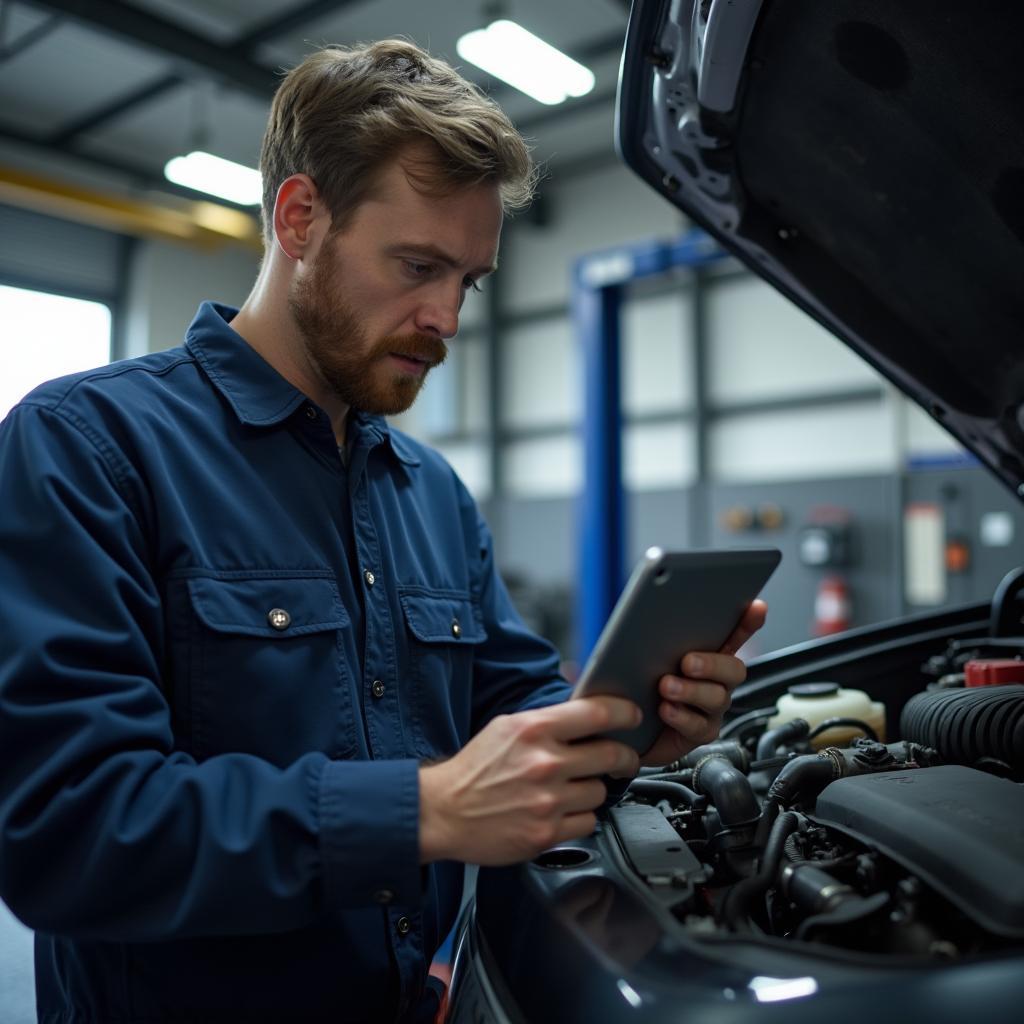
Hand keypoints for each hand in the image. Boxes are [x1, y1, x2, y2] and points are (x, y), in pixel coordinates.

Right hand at [419, 696, 640, 865]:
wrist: (443, 812)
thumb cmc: (474, 769)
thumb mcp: (507, 727)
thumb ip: (546, 721)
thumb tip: (584, 714)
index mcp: (534, 730)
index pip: (597, 714)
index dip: (625, 712)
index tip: (633, 716)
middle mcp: (545, 763)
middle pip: (611, 754)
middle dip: (623, 757)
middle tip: (622, 759)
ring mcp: (548, 801)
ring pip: (600, 791)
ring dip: (593, 789)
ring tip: (571, 788)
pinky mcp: (547, 833)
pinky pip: (588, 821)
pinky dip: (580, 816)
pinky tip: (561, 810)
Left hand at [640, 599, 767, 765]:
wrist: (630, 726)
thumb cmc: (639, 685)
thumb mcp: (646, 655)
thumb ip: (658, 639)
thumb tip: (651, 617)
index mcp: (708, 654)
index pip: (734, 635)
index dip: (748, 622)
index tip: (756, 607)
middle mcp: (717, 681)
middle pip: (734, 669)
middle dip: (712, 664)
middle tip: (687, 662)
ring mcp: (712, 708)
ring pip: (717, 698)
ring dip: (691, 691)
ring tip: (666, 686)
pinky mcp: (702, 731)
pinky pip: (699, 725)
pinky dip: (681, 716)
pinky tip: (665, 709)